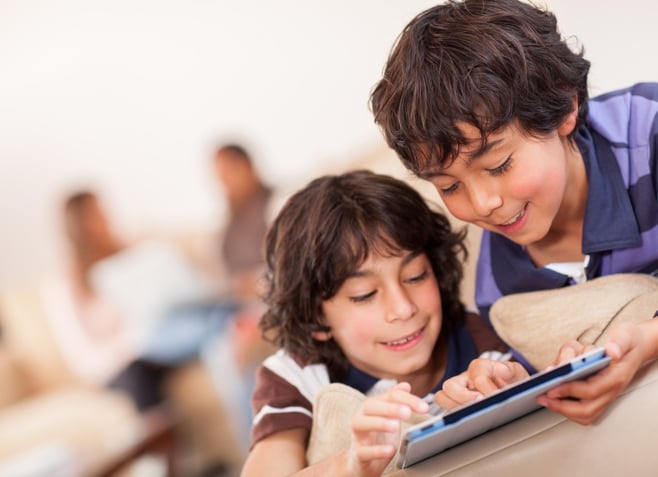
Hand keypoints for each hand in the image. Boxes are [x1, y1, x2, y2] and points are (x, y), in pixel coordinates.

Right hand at [348, 382, 428, 476]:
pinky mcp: (358, 455)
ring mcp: (358, 436)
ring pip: (360, 424)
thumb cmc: (377, 437)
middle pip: (370, 406)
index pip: (389, 396)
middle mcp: (362, 417)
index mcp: (372, 406)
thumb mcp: (388, 418)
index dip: (407, 399)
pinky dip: (376, 450)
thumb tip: (405, 385)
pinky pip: (363, 451)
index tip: (424, 407)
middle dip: (390, 407)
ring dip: (379, 423)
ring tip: (395, 426)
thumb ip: (396, 401)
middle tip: (408, 412)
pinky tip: (390, 450)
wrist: (361, 462)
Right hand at [434, 359, 527, 409]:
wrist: (513, 392)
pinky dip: (455, 416)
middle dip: (463, 398)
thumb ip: (511, 370)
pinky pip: (446, 410)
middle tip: (480, 405)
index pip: (476, 375)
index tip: (497, 397)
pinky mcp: (456, 404)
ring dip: (455, 407)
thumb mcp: (517, 373)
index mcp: (479, 367)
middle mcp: (465, 378)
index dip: (486, 387)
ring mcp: (458, 391)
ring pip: (442, 397)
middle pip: (449, 385)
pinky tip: (471, 422)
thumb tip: (500, 369)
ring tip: (473, 416)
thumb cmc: (512, 382)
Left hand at [537, 322, 651, 424]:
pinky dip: (568, 408)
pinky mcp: (599, 397)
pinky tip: (553, 398)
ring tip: (544, 399)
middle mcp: (611, 390)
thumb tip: (612, 351)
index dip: (569, 389)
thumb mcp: (625, 334)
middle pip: (587, 409)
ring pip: (585, 414)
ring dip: (563, 410)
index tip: (551, 387)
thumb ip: (618, 341)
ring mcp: (606, 396)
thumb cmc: (627, 341)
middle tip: (542, 397)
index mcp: (616, 375)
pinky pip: (584, 411)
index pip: (591, 389)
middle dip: (562, 406)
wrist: (636, 347)